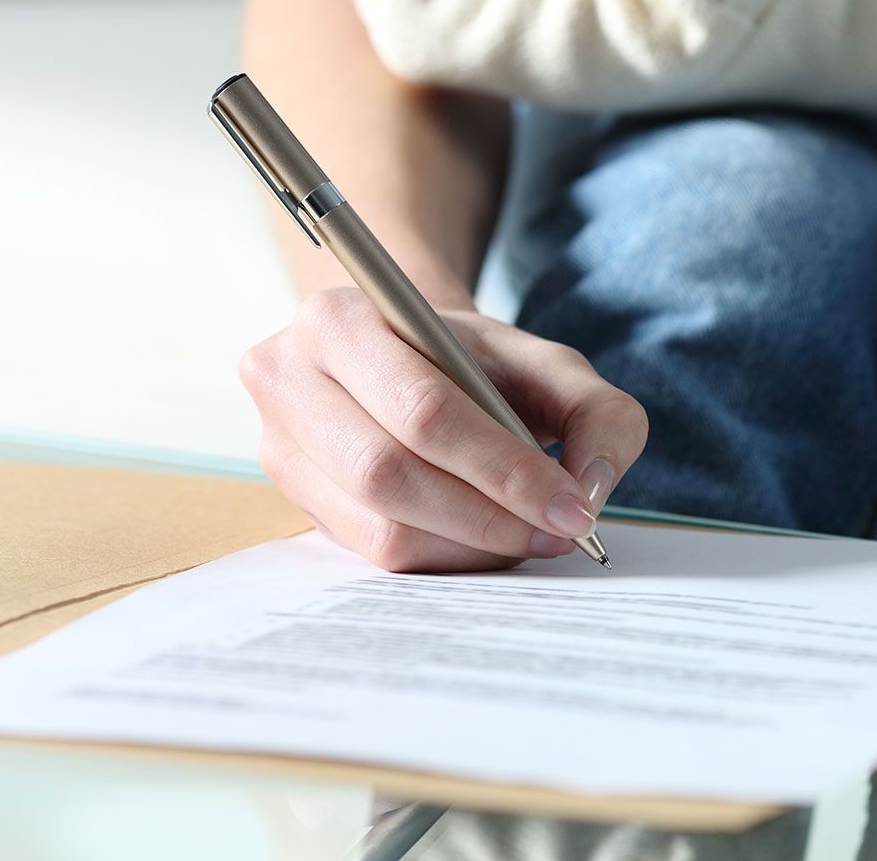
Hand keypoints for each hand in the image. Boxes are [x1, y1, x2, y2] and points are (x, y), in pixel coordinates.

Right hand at [240, 288, 646, 571]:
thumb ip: (598, 414)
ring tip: (531, 536)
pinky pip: (372, 551)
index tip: (572, 507)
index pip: (424, 409)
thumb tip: (591, 489)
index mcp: (339, 319)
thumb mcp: (551, 364)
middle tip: (558, 532)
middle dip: (489, 515)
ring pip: (380, 524)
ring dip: (470, 545)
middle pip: (390, 472)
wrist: (411, 358)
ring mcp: (278, 444)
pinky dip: (444, 557)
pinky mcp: (292, 499)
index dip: (503, 467)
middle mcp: (286, 377)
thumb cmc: (479, 362)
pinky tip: (487, 542)